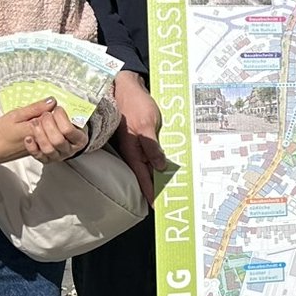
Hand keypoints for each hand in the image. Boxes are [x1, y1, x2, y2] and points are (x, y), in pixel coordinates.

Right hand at [0, 100, 62, 167]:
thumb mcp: (14, 115)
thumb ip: (35, 109)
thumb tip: (52, 101)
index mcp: (35, 129)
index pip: (55, 117)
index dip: (53, 109)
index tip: (46, 105)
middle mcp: (41, 140)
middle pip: (58, 127)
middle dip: (54, 117)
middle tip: (43, 113)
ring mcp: (41, 148)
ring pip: (55, 134)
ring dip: (50, 126)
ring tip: (38, 121)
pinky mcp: (40, 152)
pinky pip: (50, 141)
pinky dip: (46, 133)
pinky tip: (37, 129)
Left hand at [22, 100, 87, 163]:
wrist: (52, 135)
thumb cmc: (60, 124)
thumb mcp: (62, 115)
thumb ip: (55, 108)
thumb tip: (51, 100)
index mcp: (79, 139)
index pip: (69, 130)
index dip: (61, 118)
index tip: (57, 109)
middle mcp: (69, 149)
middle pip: (58, 140)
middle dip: (48, 125)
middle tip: (44, 115)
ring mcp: (57, 155)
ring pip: (48, 148)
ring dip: (39, 134)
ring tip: (34, 122)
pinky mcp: (45, 159)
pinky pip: (38, 155)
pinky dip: (31, 146)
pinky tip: (28, 138)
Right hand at [112, 71, 166, 204]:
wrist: (127, 87)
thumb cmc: (135, 104)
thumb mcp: (147, 124)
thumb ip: (151, 146)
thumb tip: (158, 167)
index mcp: (132, 150)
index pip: (142, 177)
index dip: (150, 192)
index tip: (158, 208)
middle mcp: (133, 150)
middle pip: (144, 174)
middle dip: (154, 189)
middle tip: (166, 203)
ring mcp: (136, 144)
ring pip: (147, 165)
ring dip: (156, 177)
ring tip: (167, 190)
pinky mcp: (140, 137)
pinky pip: (149, 154)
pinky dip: (156, 162)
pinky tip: (163, 168)